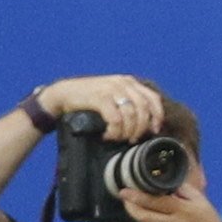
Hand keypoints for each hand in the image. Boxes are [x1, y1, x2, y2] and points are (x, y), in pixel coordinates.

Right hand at [34, 73, 164, 136]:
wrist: (64, 93)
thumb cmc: (90, 99)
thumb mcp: (112, 95)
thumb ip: (127, 103)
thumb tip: (145, 125)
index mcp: (130, 82)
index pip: (153, 98)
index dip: (157, 116)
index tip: (154, 130)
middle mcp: (124, 83)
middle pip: (144, 108)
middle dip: (141, 127)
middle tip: (132, 139)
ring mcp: (112, 89)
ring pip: (131, 115)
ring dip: (127, 131)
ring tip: (118, 138)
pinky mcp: (100, 98)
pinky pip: (115, 118)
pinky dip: (114, 130)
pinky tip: (107, 135)